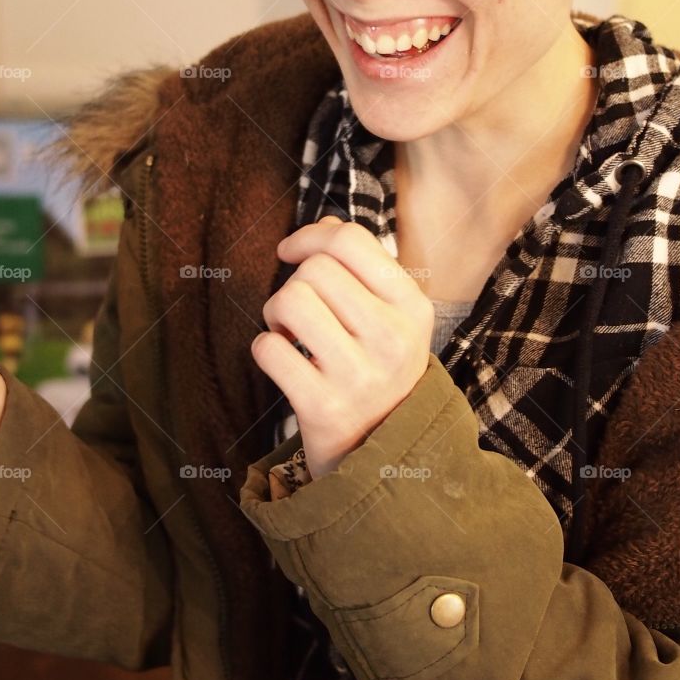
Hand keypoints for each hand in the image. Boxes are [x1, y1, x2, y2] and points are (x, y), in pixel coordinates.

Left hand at [250, 216, 434, 478]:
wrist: (382, 453)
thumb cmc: (376, 368)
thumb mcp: (391, 316)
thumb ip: (363, 265)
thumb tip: (323, 226)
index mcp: (412, 307)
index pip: (350, 240)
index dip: (309, 236)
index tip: (291, 251)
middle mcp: (393, 340)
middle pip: (314, 269)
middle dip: (294, 283)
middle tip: (302, 314)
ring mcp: (360, 376)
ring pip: (289, 300)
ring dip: (276, 314)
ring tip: (291, 334)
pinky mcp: (323, 409)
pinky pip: (268, 349)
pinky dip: (266, 350)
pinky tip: (286, 363)